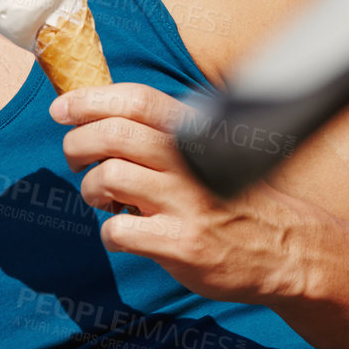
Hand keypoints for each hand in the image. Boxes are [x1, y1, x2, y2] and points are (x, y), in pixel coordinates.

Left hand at [49, 82, 322, 304]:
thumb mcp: (209, 154)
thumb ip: (167, 135)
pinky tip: (125, 236)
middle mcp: (189, 161)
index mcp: (194, 134)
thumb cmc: (234, 200)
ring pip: (109, 177)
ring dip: (91, 190)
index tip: (61, 109)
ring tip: (105, 202)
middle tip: (77, 159)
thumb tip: (103, 116)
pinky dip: (109, 234)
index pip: (136, 100)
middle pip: (112, 135)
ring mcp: (186, 202)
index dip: (91, 100)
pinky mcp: (181, 243)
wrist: (286, 249)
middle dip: (77, 144)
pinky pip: (117, 231)